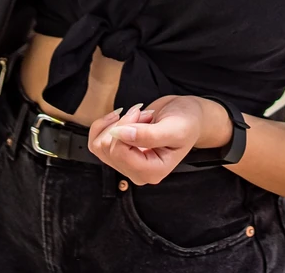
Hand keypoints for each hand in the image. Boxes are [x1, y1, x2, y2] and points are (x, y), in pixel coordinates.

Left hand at [87, 96, 217, 185]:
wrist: (188, 116)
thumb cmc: (187, 122)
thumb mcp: (174, 128)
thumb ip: (148, 135)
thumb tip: (119, 135)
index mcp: (153, 172)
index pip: (120, 154)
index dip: (124, 128)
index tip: (139, 113)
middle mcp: (137, 172)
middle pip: (108, 149)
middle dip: (121, 124)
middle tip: (141, 114)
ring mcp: (127, 164)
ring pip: (99, 145)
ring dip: (114, 124)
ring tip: (135, 116)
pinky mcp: (119, 153)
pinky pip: (96, 141)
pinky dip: (103, 124)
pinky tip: (119, 116)